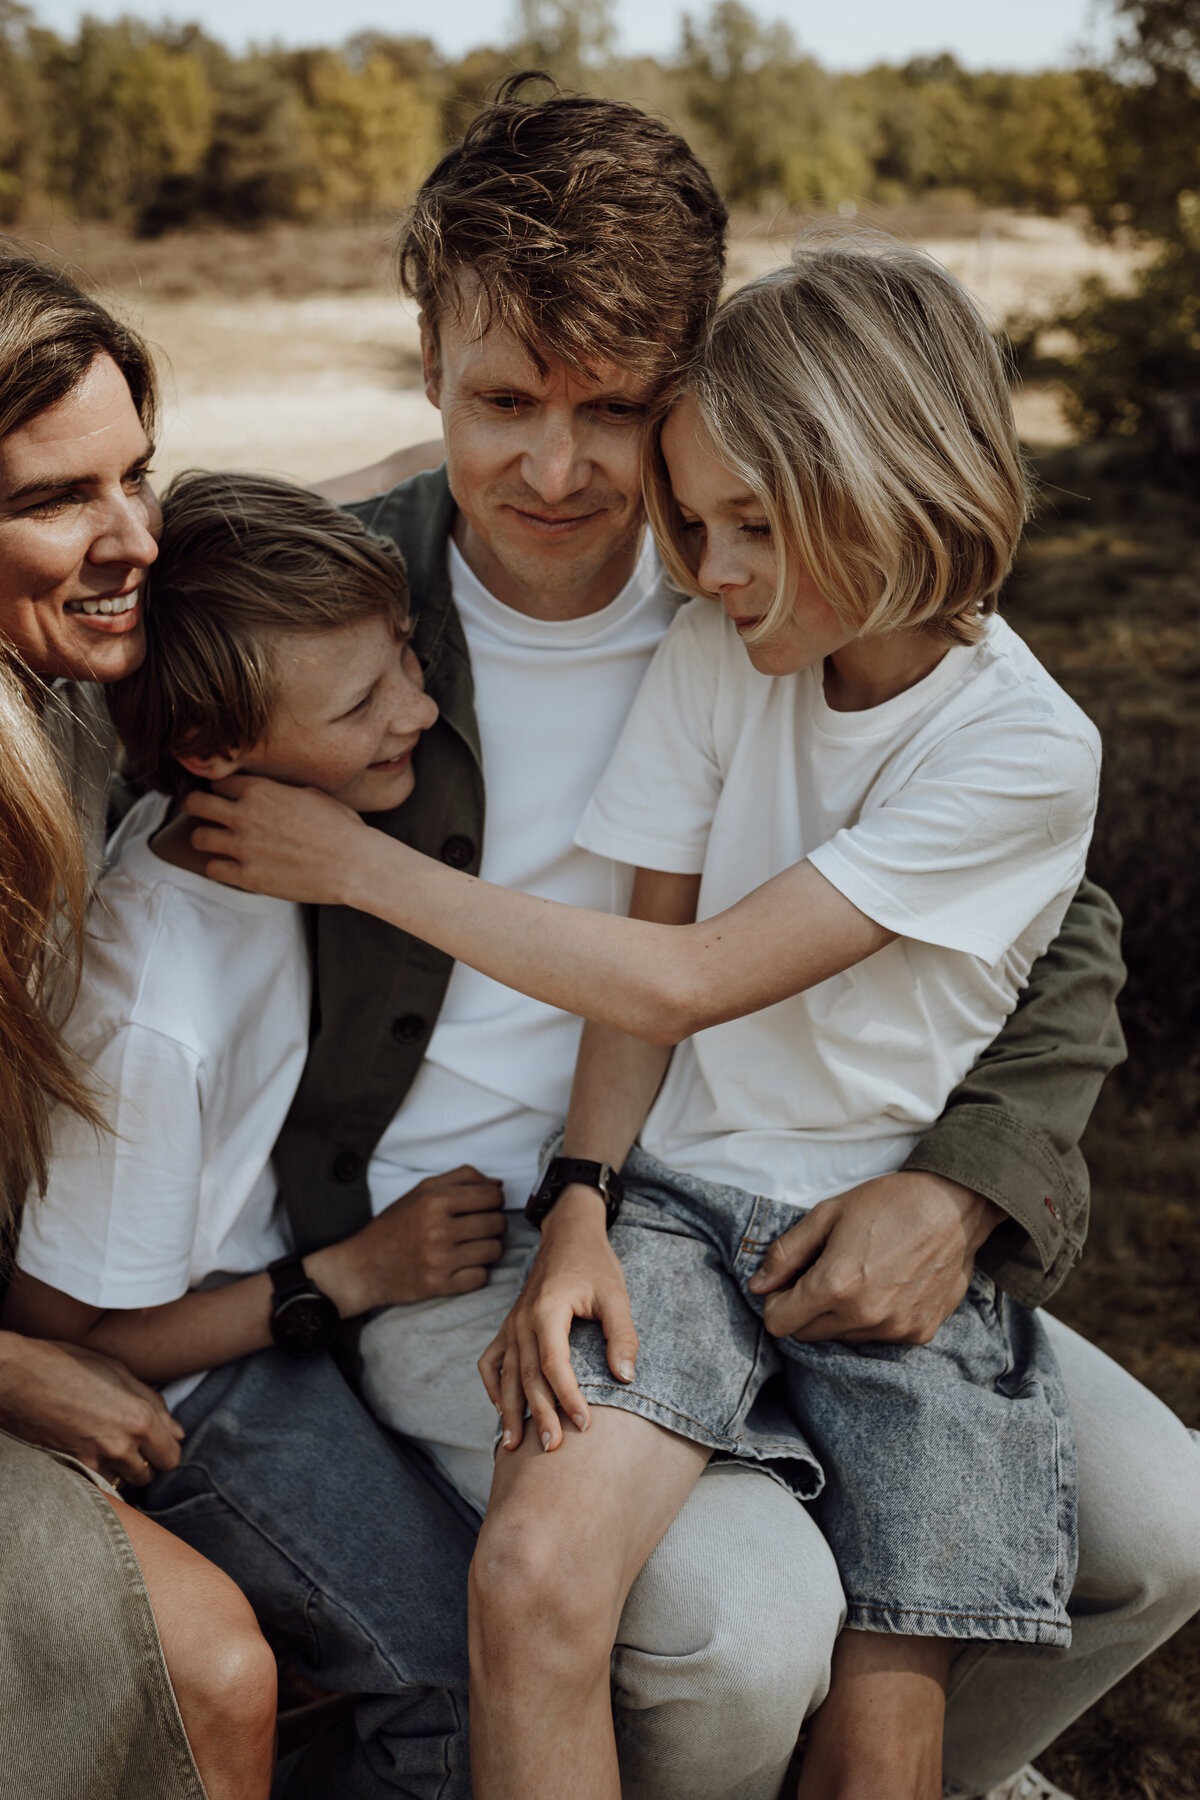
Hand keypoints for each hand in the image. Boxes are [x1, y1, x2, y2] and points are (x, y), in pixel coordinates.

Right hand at [0, 1333, 183, 1484]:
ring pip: (121, 1482)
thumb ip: (154, 1404)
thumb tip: (177, 1432)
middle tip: (129, 1441)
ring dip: (119, 1470)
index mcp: (140, 1418)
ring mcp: (93, 1462)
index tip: (156, 1442)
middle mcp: (121, 1446)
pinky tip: (87, 1452)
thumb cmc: (70, 1365)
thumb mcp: (120, 1372)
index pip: (171, 1457)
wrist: (19, 1377)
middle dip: (144, 1462)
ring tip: (105, 1445)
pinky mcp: (69, 1470)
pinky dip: (97, 1473)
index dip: (165, 1449)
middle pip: (148, 1475)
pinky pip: (96, 1483)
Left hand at [184, 775, 369, 903]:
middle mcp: (245, 815)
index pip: (220, 783)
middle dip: (198, 807)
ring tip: (218, 843)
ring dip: (206, 839)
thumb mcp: (313, 794)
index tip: (227, 798)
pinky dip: (220, 866)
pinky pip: (213, 869)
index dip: (223, 790)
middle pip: (196, 804)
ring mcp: (243, 847)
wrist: (354, 864)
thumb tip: (274, 793)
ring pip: (199, 838)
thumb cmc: (342, 828)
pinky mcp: (247, 876)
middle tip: (205, 815)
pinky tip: (232, 866)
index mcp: (261, 790)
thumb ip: (282, 792)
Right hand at [329, 1166, 506, 1310]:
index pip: (492, 1197)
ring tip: (472, 1245)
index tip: (485, 1206)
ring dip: (489, 1247)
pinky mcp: (440, 1286)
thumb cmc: (394, 1225)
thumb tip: (497, 1185)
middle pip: (497, 1223)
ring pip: (495, 1250)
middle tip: (478, 1227)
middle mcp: (438, 1230)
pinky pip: (482, 1277)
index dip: (494, 1200)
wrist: (363, 1267)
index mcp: (434, 1201)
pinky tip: (463, 1265)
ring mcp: (440, 1260)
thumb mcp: (421, 1191)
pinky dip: (477, 1271)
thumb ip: (461, 1178)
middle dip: (494, 1224)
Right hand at [478, 1186, 637, 1454]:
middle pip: (527, 1377)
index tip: (585, 1425)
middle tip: (551, 1449)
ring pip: (506, 1375)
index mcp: (548, 1310)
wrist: (568, 1234)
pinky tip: (500, 1407)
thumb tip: (625, 1377)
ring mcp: (511, 1324)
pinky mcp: (509, 1326)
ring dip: (509, 1411)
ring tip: (512, 1446)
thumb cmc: (595, 1264)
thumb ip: (622, 1335)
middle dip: (538, 1415)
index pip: (554, 1365)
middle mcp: (522, 1320)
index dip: (568, 1398)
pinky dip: (493, 1385)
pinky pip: (491, 1361)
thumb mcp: (616, 1294)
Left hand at [747, 1171, 1005, 1344]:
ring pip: (843, 1338)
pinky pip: (878, 1338)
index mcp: (835, 1286)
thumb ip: (787, 1253)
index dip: (777, 1301)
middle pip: (808, 1334)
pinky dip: (873, 1319)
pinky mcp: (918, 1333)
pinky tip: (887, 1286)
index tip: (789, 1282)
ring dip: (840, 1316)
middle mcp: (863, 1316)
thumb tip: (757, 1285)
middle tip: (824, 1273)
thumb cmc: (888, 1203)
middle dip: (805, 1309)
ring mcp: (893, 1329)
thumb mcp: (828, 1214)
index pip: (779, 1323)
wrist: (954, 1207)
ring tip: (861, 1276)